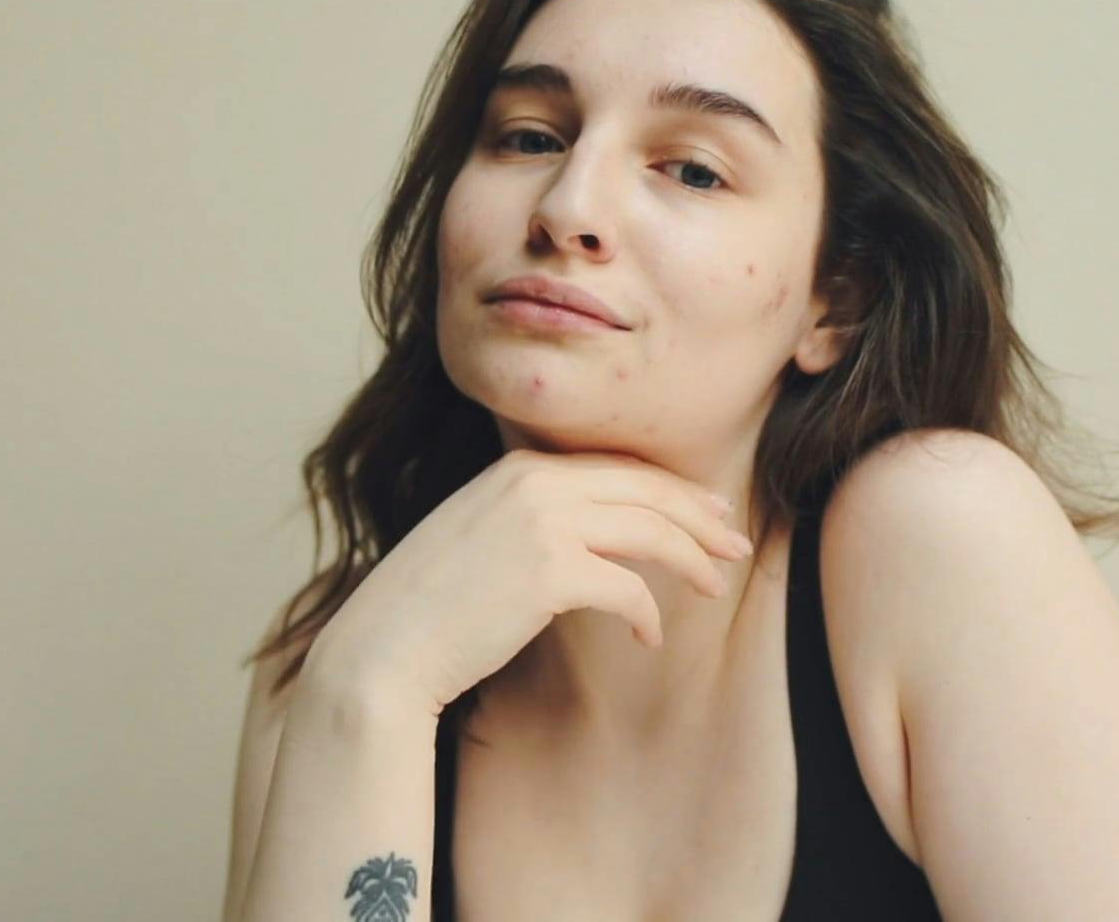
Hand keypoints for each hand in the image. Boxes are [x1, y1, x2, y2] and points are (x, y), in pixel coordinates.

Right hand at [301, 448, 748, 716]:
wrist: (383, 649)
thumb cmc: (432, 607)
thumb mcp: (482, 537)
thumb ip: (536, 518)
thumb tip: (599, 532)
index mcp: (520, 468)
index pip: (620, 468)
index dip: (674, 490)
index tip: (710, 513)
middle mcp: (534, 482)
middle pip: (647, 490)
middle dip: (701, 519)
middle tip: (735, 548)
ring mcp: (543, 523)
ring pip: (650, 530)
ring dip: (692, 560)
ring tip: (715, 587)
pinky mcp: (550, 572)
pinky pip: (628, 588)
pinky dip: (648, 613)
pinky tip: (650, 636)